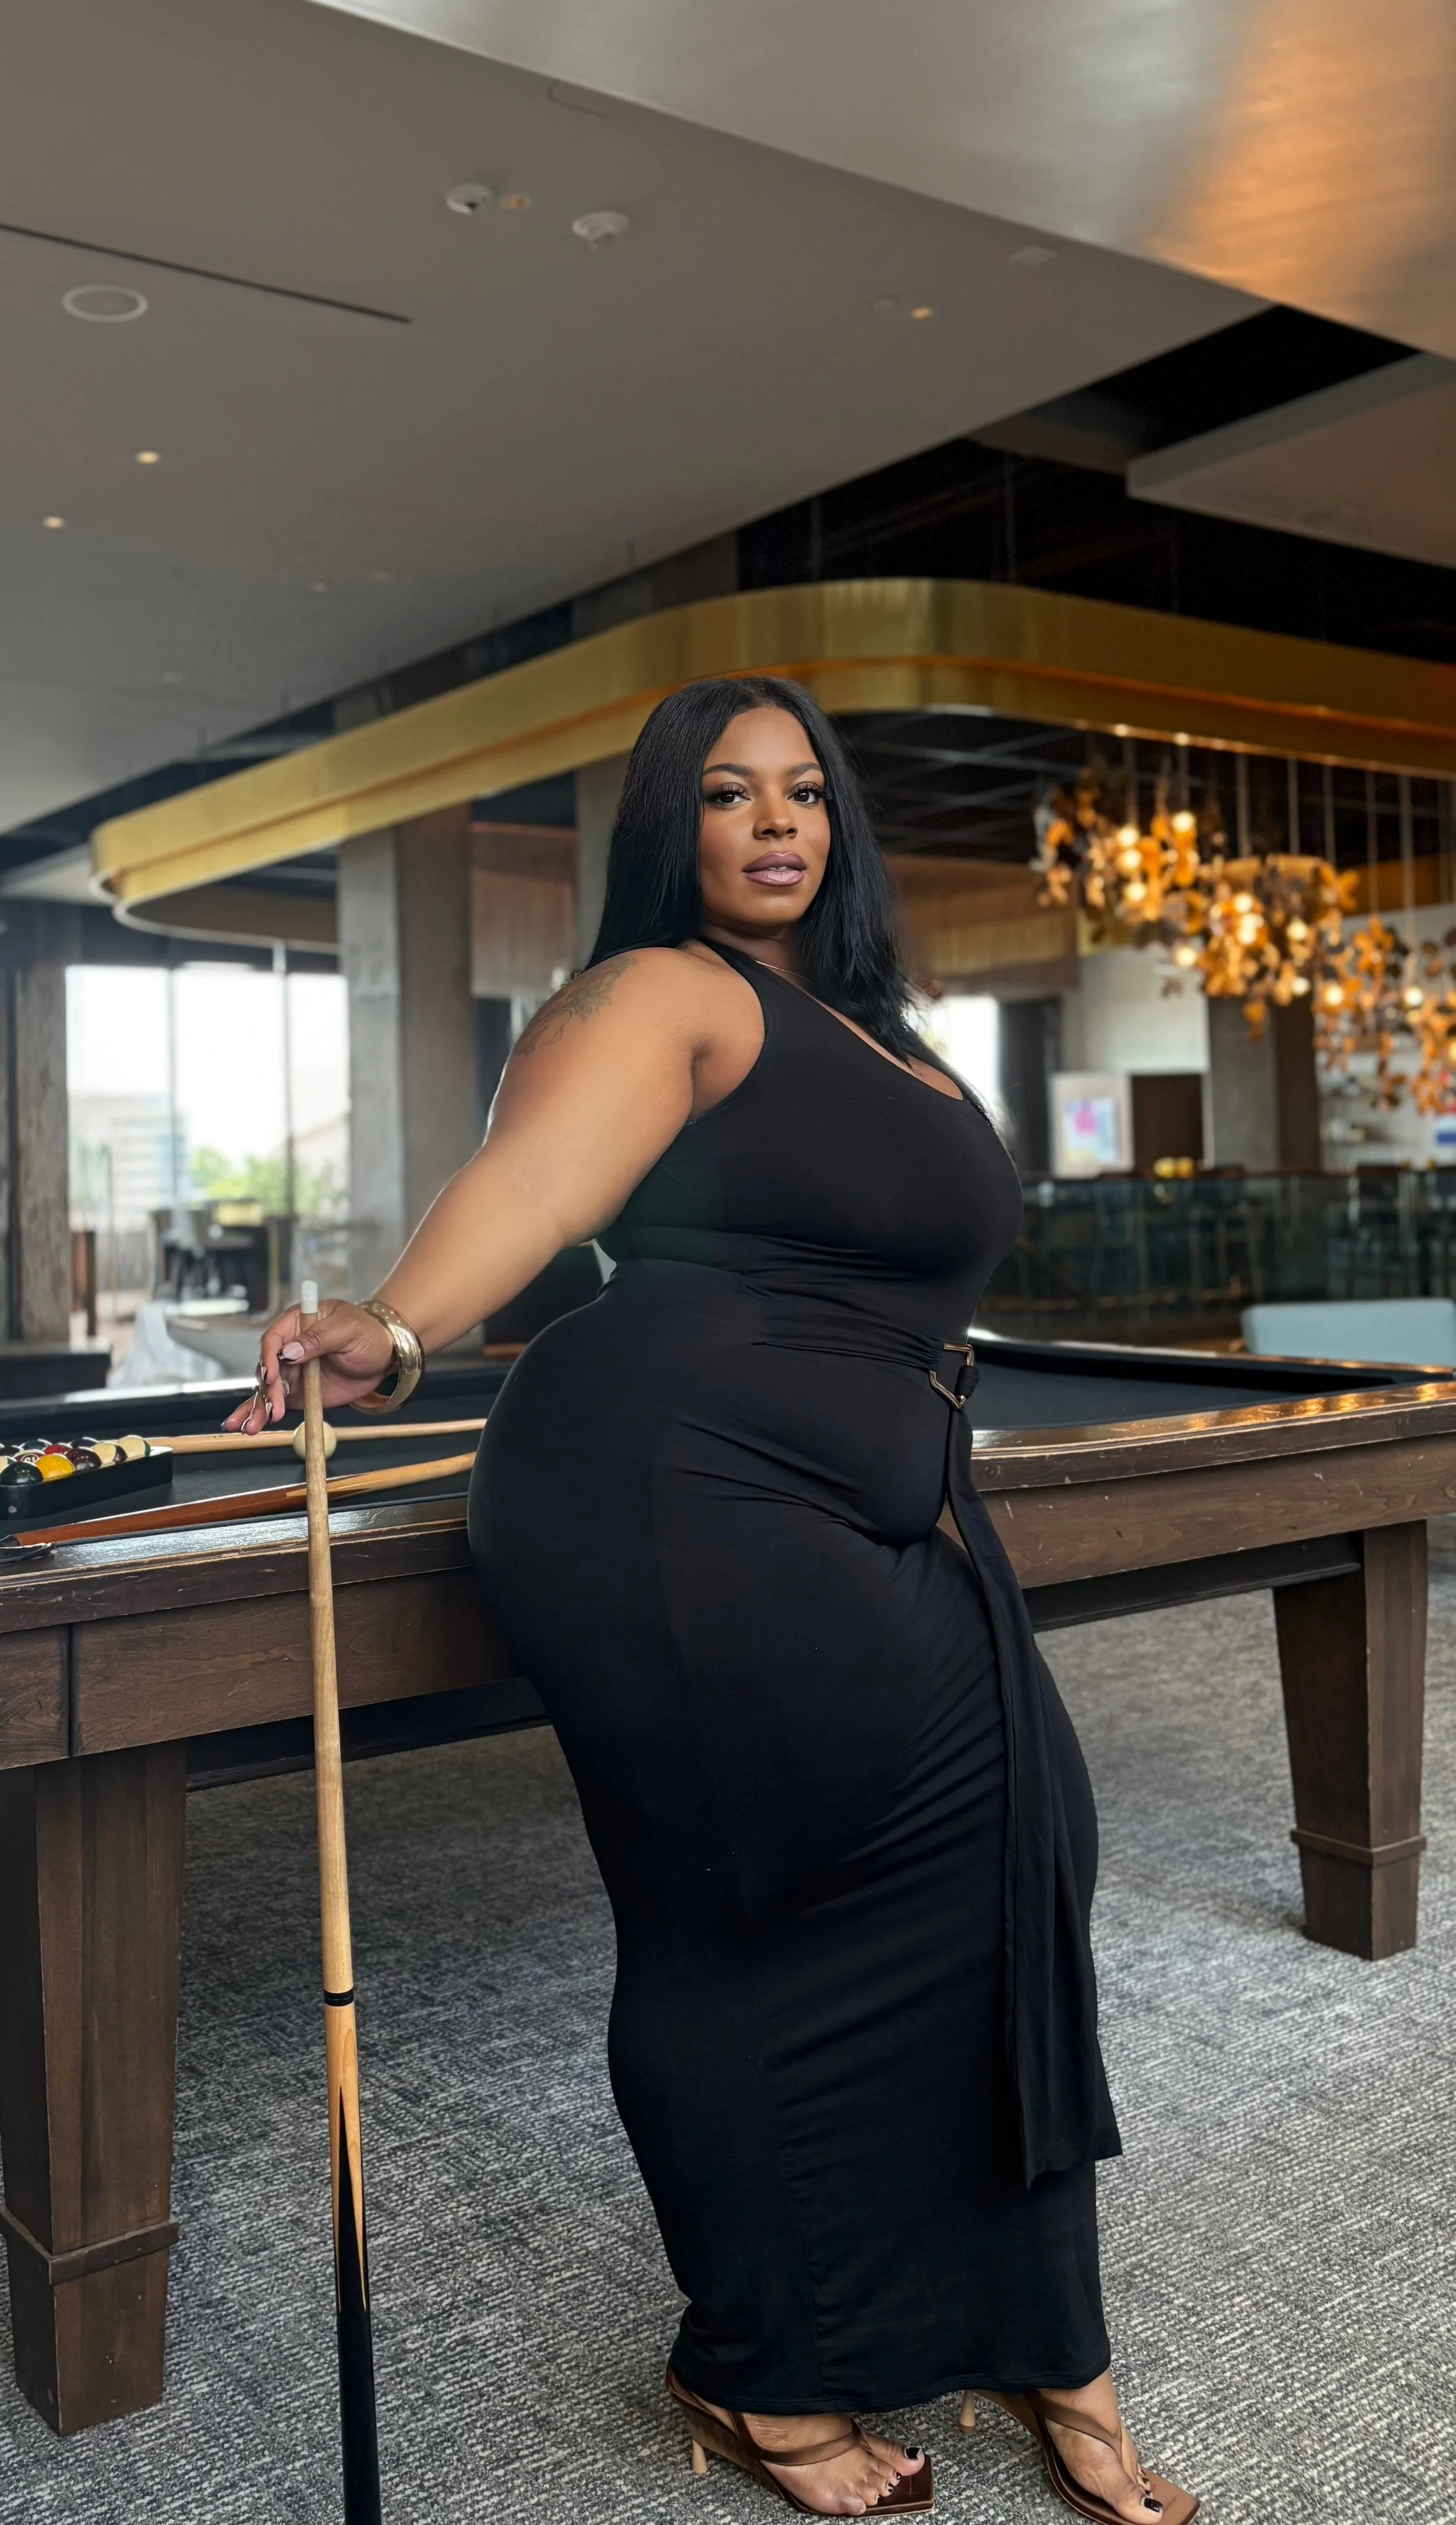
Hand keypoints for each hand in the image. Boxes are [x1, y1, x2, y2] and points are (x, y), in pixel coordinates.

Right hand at [223, 1299, 396, 1431]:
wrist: (384, 1357)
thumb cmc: (368, 1333)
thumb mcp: (347, 1329)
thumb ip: (318, 1338)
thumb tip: (290, 1351)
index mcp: (297, 1323)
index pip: (274, 1339)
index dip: (269, 1358)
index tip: (273, 1376)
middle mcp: (289, 1347)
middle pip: (267, 1367)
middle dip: (267, 1389)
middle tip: (274, 1408)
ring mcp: (292, 1371)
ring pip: (267, 1388)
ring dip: (258, 1406)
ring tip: (252, 1426)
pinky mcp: (297, 1391)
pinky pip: (277, 1402)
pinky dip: (263, 1414)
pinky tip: (250, 1425)